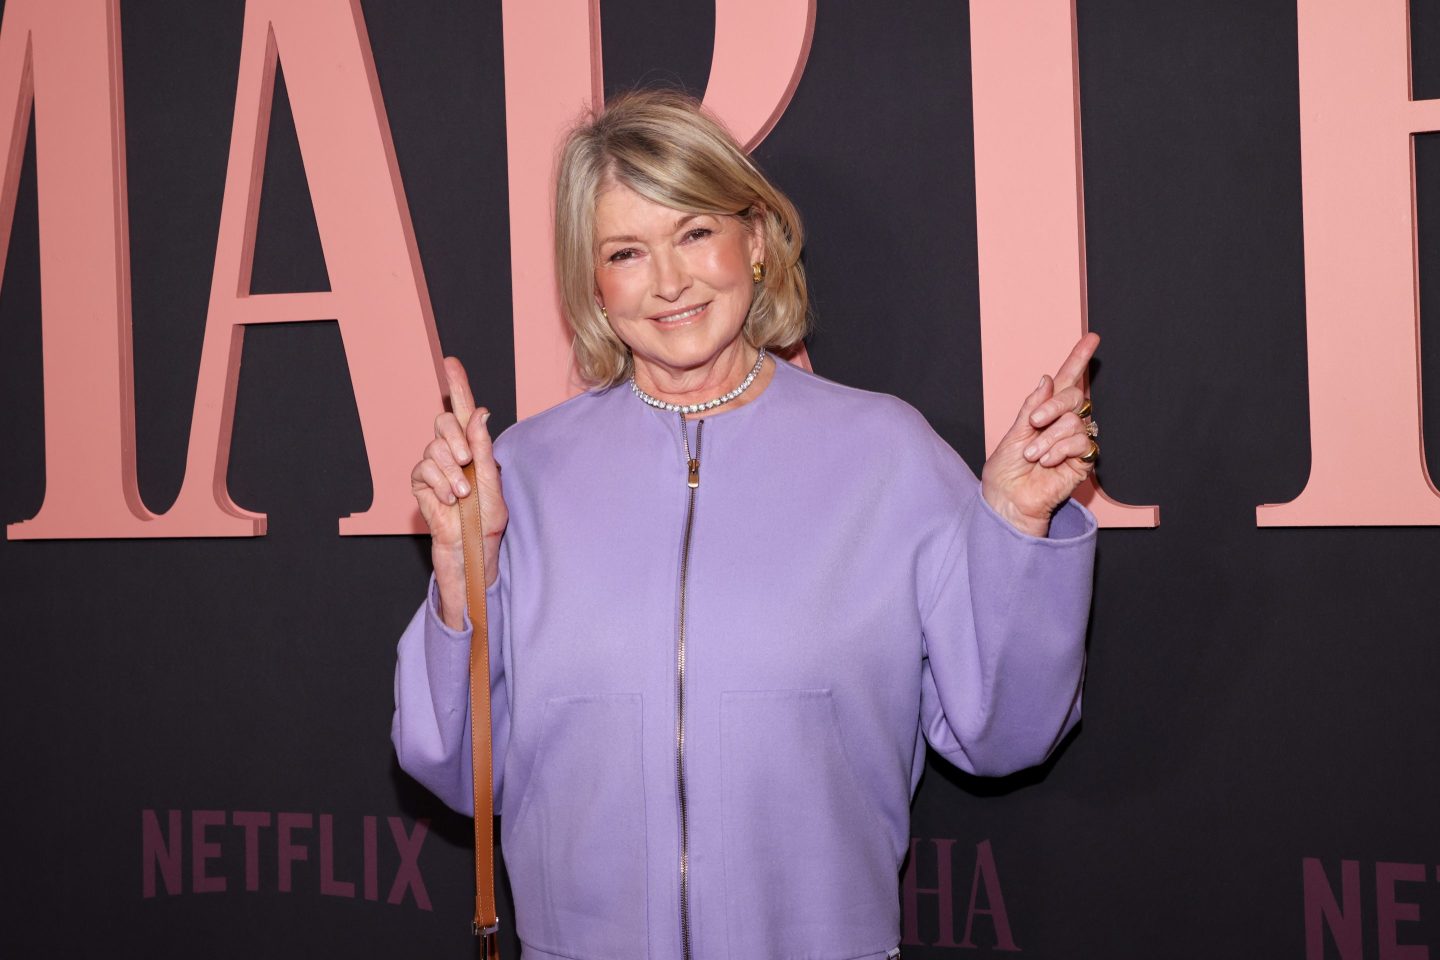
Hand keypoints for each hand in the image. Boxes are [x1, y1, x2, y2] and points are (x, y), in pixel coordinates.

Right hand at [410, 356, 508, 627]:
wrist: (471, 549)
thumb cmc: (487, 521)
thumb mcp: (493, 483)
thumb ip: (484, 448)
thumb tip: (480, 413)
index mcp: (473, 448)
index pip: (464, 410)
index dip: (457, 385)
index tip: (451, 362)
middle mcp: (451, 452)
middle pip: (444, 421)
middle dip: (455, 438)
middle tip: (467, 462)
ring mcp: (433, 467)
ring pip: (433, 447)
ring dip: (450, 472)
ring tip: (462, 495)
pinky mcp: (420, 484)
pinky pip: (423, 470)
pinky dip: (439, 485)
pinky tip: (450, 501)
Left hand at [980, 333, 1099, 537]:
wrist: (1008, 500)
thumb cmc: (1006, 471)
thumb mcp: (1013, 433)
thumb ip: (1032, 407)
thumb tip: (1048, 379)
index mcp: (1046, 413)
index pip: (1067, 382)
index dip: (1078, 360)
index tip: (1091, 338)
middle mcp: (1064, 424)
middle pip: (1075, 397)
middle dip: (1053, 406)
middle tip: (1033, 423)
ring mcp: (1075, 442)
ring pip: (1075, 421)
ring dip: (1048, 438)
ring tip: (1033, 456)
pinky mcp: (1083, 461)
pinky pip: (1081, 442)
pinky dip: (1060, 450)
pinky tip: (1047, 462)